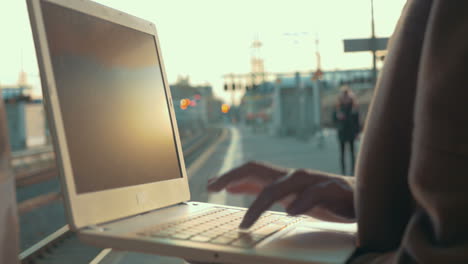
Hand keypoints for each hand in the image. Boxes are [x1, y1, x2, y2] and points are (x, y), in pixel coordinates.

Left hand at [207, 162, 354, 228]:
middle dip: (235, 176)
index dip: (230, 174)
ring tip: (246, 222)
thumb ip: (263, 190)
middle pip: (260, 169)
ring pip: (284, 183)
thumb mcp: (288, 195)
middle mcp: (296, 176)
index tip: (211, 185)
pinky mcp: (335, 191)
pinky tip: (292, 212)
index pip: (253, 169)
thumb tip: (236, 186)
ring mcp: (315, 181)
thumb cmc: (324, 198)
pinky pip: (317, 193)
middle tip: (214, 189)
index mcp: (285, 179)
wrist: (365, 198)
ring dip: (262, 201)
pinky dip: (303, 201)